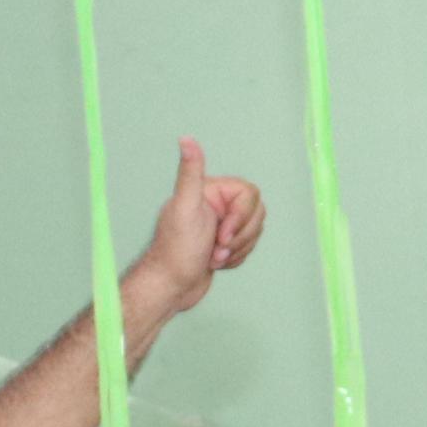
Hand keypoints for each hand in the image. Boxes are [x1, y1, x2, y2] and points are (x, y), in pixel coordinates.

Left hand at [135, 139, 266, 317]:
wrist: (170, 288)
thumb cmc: (175, 251)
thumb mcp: (185, 208)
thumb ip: (190, 173)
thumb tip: (185, 138)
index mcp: (210, 191)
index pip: (249, 194)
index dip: (240, 217)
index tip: (221, 235)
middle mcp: (216, 205)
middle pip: (256, 213)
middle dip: (239, 237)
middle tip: (215, 248)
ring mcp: (221, 225)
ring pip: (253, 231)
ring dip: (237, 250)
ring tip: (212, 257)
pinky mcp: (224, 244)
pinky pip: (247, 247)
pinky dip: (235, 260)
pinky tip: (214, 264)